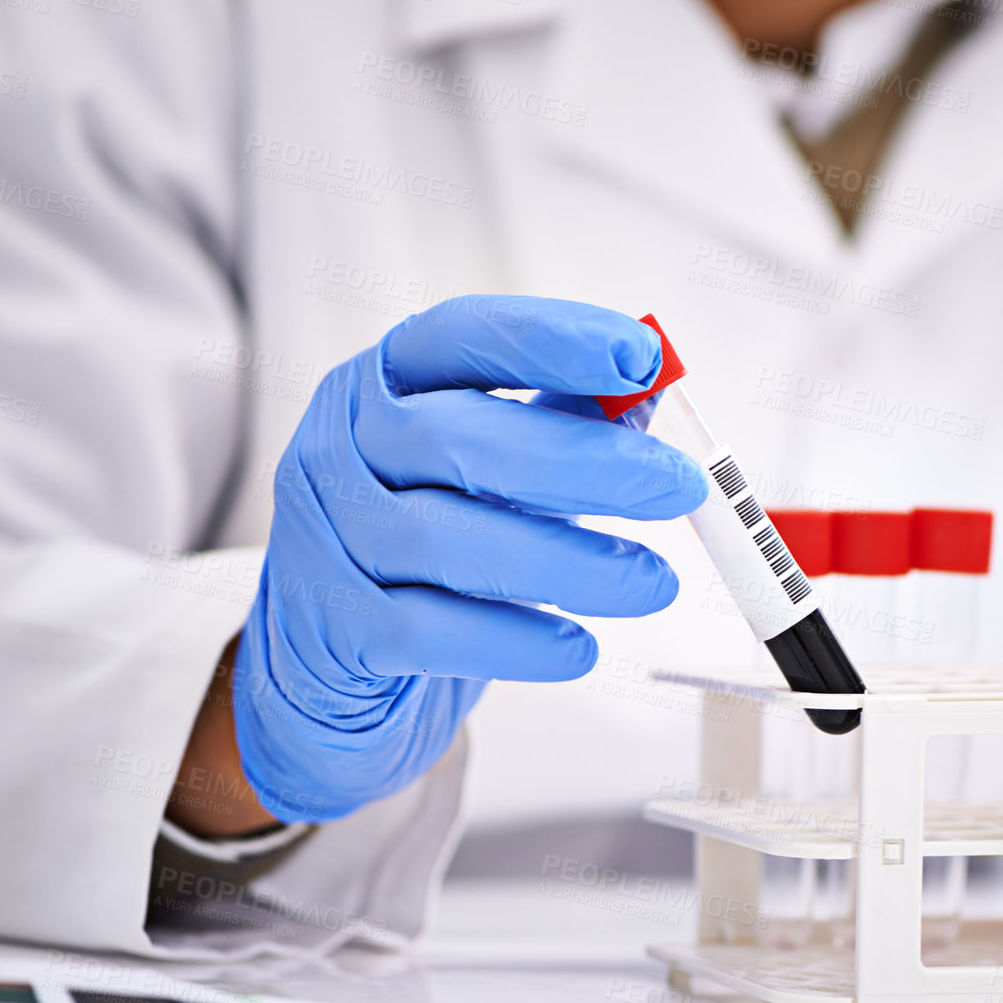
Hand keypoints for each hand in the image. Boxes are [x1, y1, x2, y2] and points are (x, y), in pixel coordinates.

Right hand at [232, 296, 707, 821]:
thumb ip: (556, 423)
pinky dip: (516, 640)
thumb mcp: (482, 474)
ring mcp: (327, 536)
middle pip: (464, 439)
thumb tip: (647, 393)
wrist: (326, 667)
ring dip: (570, 562)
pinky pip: (431, 629)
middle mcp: (342, 447)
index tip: (642, 357)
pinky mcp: (333, 627)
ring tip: (650, 584)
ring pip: (450, 539)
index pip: (463, 335)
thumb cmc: (420, 554)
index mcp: (383, 385)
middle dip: (587, 461)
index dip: (554, 339)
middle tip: (676, 488)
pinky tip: (576, 649)